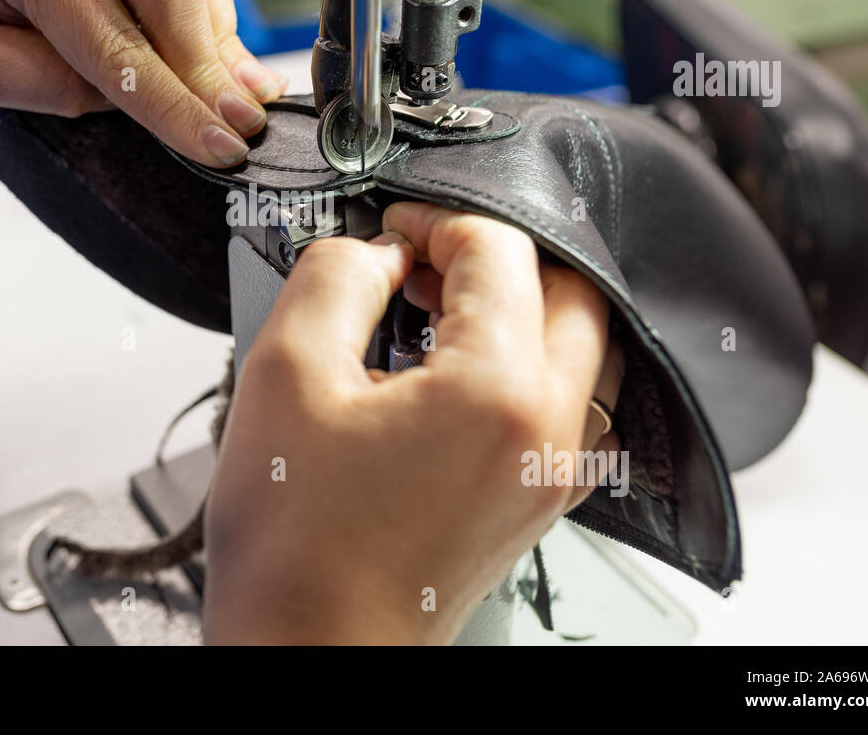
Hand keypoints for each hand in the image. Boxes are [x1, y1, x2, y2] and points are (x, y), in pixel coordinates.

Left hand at [0, 0, 286, 159]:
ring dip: (221, 40)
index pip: (116, 45)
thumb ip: (45, 85)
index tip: (219, 150)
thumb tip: (130, 97)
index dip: (172, 105)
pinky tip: (221, 57)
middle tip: (244, 130)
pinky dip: (215, 9)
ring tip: (240, 99)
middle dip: (212, 72)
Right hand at [203, 202, 622, 644]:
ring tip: (436, 309)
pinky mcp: (539, 497)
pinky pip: (567, 401)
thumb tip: (372, 250)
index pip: (499, 250)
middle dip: (494, 254)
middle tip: (420, 260)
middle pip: (570, 288)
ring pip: (583, 344)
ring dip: (521, 305)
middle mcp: (547, 430)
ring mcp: (553, 470)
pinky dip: (526, 361)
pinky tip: (453, 370)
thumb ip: (334, 277)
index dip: (437, 218)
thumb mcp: (284, 373)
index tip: (393, 227)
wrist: (312, 648)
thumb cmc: (297, 547)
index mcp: (496, 391)